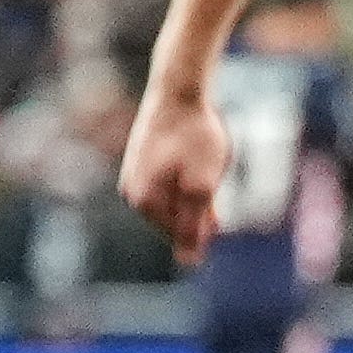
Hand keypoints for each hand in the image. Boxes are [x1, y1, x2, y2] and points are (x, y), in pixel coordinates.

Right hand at [119, 76, 228, 263]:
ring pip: (170, 199)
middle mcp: (131, 190)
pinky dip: (185, 181)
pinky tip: (200, 167)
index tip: (220, 221)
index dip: (203, 232)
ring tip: (210, 179)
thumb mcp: (202, 184)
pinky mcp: (141, 157)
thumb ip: (195, 223)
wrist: (178, 90)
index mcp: (144, 200)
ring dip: (192, 198)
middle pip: (172, 218)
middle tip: (218, 206)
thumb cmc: (194, 136)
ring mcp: (133, 172)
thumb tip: (188, 263)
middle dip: (197, 216)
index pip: (177, 234)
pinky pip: (165, 181)